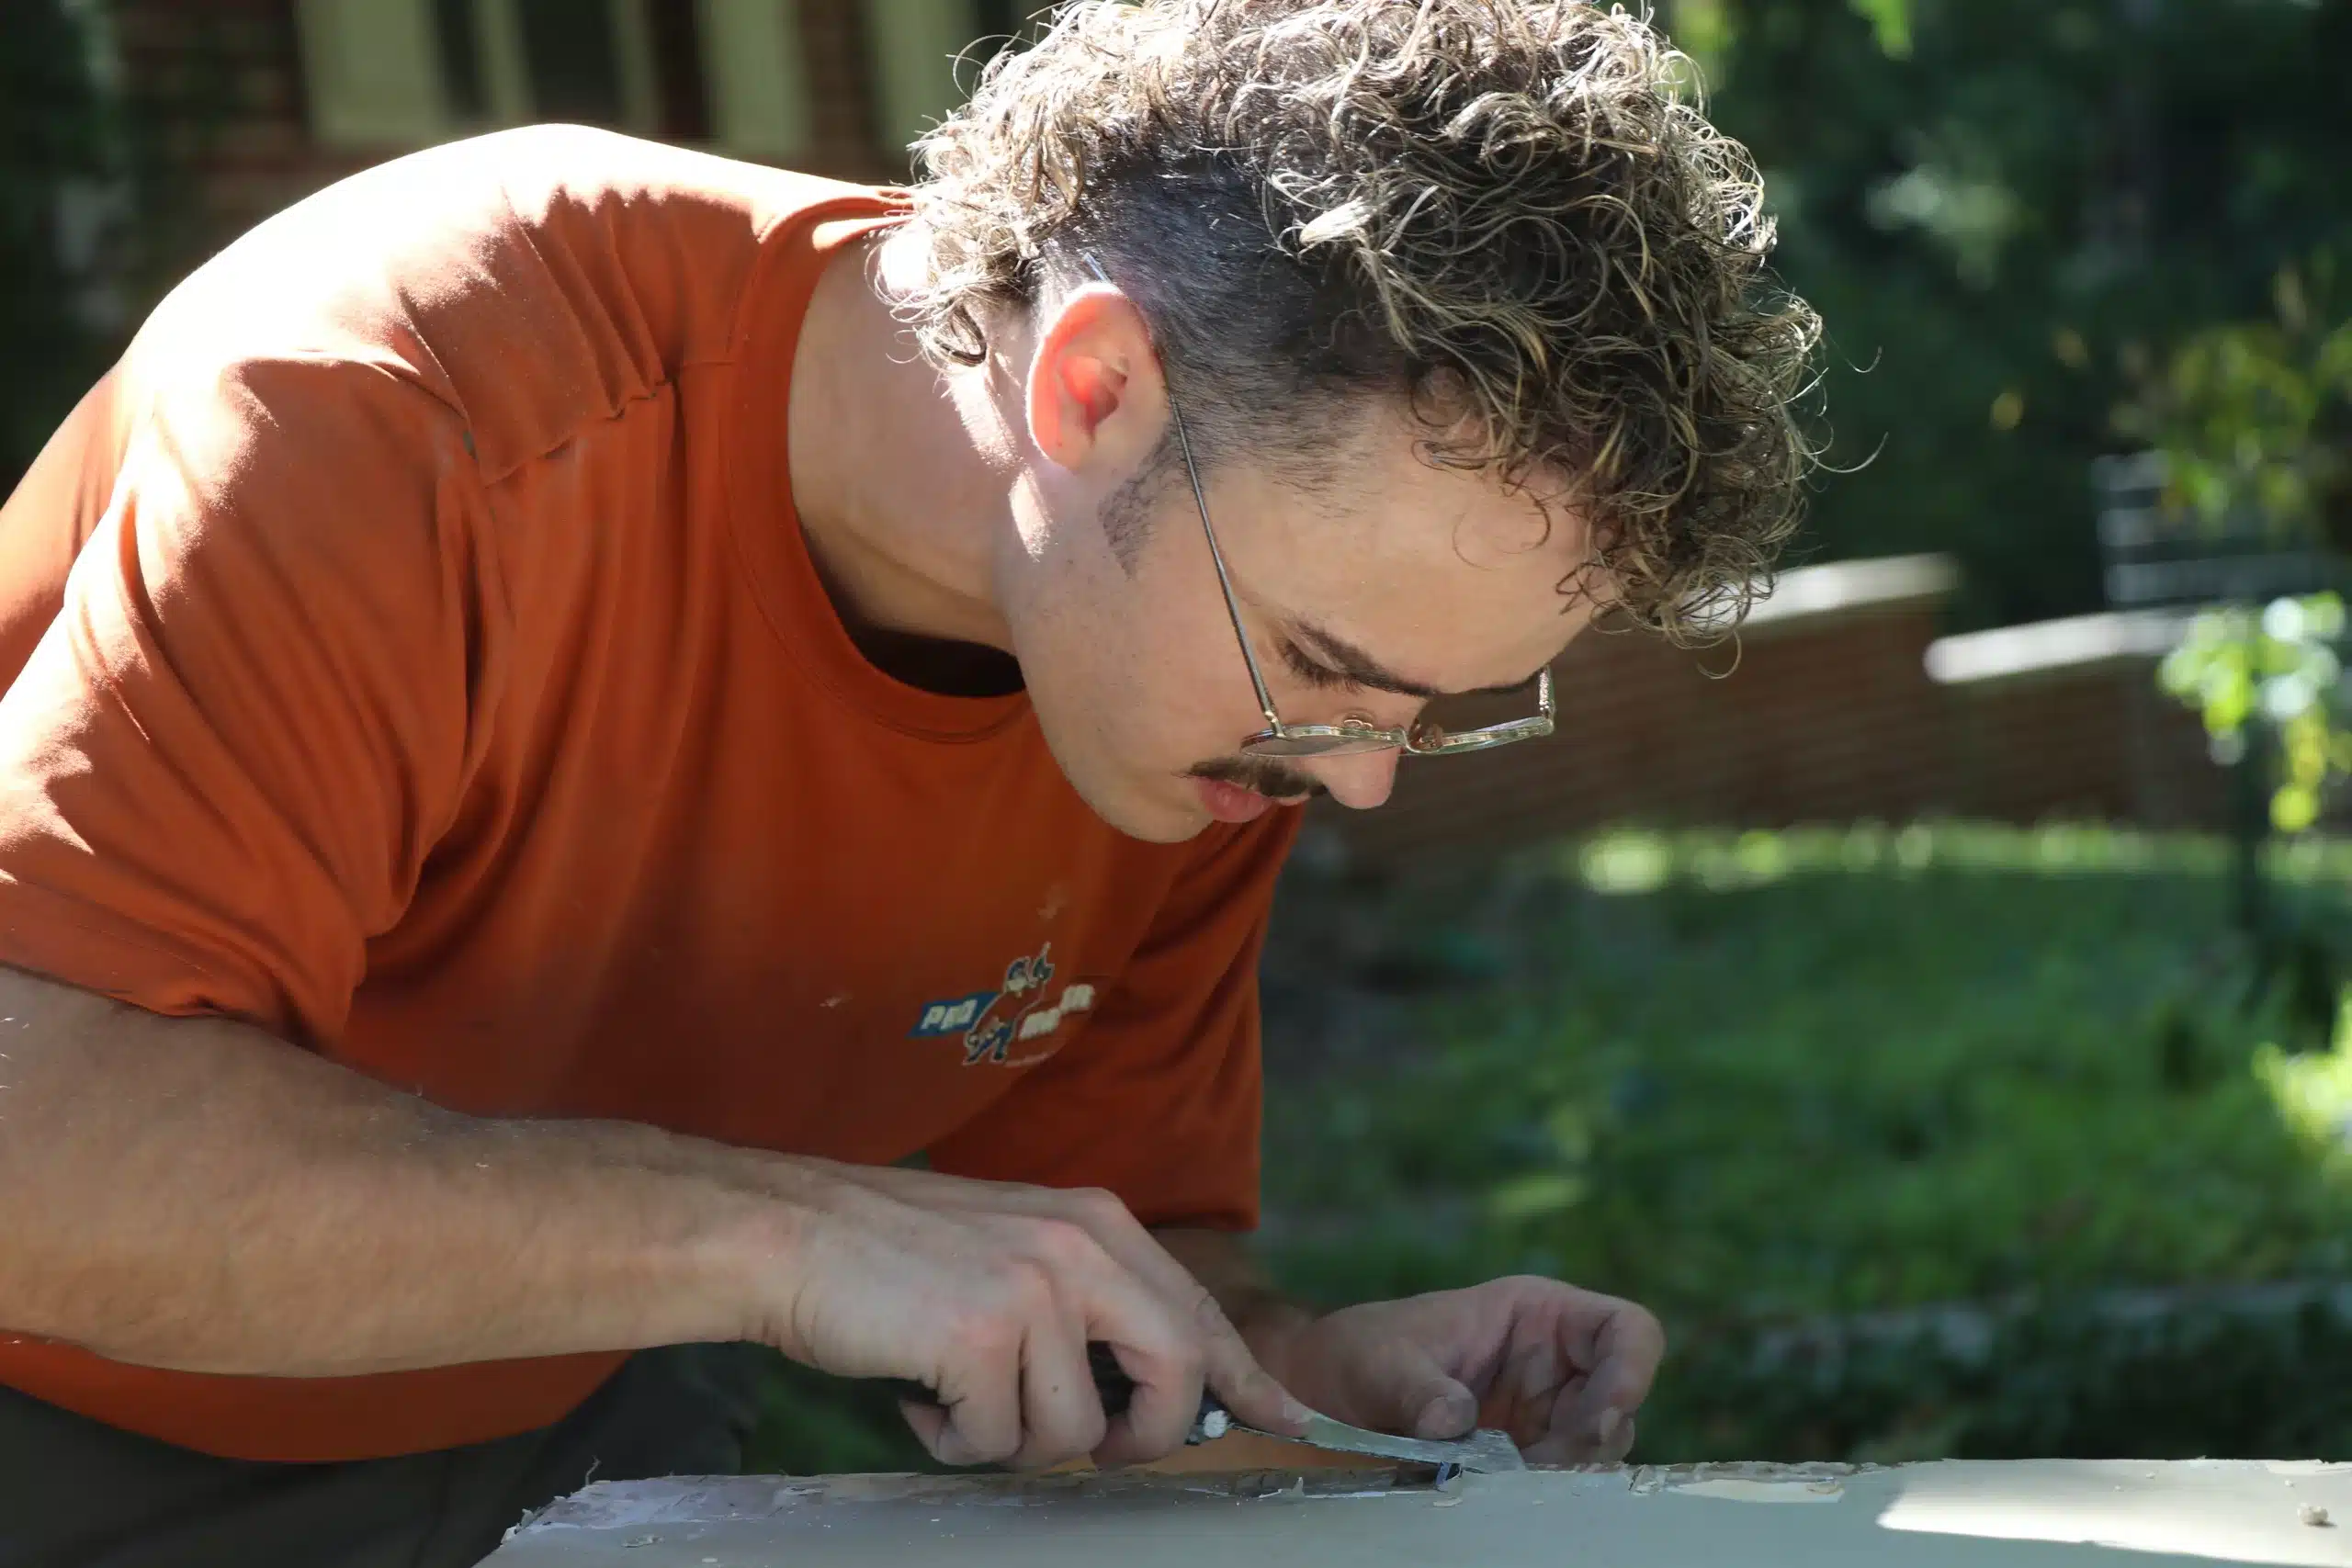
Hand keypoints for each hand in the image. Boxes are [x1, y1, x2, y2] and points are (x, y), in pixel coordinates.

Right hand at [751, 1160, 1309, 1471]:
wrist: (785, 1232)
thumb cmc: (889, 1254)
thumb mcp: (1014, 1248)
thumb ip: (1087, 1300)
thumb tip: (1150, 1388)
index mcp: (1098, 1222)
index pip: (1199, 1312)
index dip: (1247, 1378)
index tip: (1291, 1419)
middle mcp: (1081, 1247)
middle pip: (1176, 1372)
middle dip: (1140, 1435)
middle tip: (1091, 1448)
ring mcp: (1035, 1289)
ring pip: (1075, 1430)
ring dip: (1011, 1438)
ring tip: (955, 1394)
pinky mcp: (981, 1335)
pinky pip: (999, 1441)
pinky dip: (955, 1441)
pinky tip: (919, 1395)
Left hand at [1262, 1276, 1662, 1464]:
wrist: (1323, 1393)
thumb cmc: (1359, 1353)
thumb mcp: (1381, 1361)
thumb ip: (1418, 1388)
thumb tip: (1453, 1423)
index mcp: (1536, 1315)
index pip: (1625, 1331)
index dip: (1633, 1371)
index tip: (1602, 1418)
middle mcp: (1554, 1364)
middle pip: (1620, 1403)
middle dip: (1592, 1439)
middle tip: (1537, 1466)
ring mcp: (1543, 1415)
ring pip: (1596, 1450)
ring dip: (1566, 1472)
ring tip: (1507, 1481)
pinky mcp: (1523, 1458)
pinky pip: (1559, 1479)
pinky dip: (1542, 1494)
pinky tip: (1503, 1498)